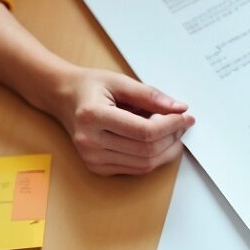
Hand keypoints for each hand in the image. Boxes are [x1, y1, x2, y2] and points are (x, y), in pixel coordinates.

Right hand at [49, 68, 191, 177]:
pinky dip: (154, 157)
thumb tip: (180, 109)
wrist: (63, 98)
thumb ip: (150, 95)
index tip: (185, 116)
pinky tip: (158, 142)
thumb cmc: (91, 87)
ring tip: (172, 131)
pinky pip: (136, 168)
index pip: (144, 131)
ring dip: (166, 150)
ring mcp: (92, 158)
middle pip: (147, 150)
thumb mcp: (120, 81)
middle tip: (182, 122)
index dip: (171, 125)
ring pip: (144, 164)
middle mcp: (90, 141)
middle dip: (172, 137)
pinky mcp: (97, 168)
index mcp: (93, 116)